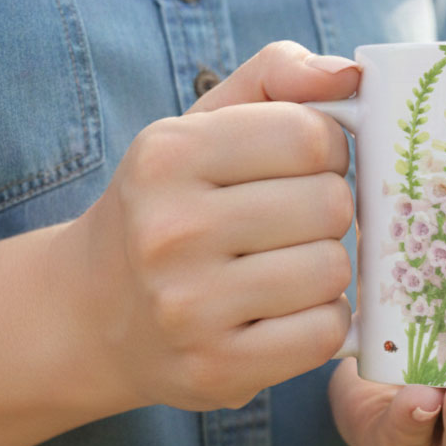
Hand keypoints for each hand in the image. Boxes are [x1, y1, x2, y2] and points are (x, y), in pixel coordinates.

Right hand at [61, 41, 359, 411]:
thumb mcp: (202, 125)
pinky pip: (325, 332)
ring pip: (333, 270)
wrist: (94, 312)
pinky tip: (287, 311)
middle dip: (328, 210)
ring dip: (326, 267)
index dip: (328, 150)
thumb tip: (351, 75)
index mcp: (168, 155)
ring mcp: (189, 308)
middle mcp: (169, 231)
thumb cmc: (171, 206)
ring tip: (285, 266)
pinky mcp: (216, 370)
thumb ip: (277, 76)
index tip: (304, 167)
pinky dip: (322, 319)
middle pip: (330, 205)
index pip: (310, 136)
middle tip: (294, 223)